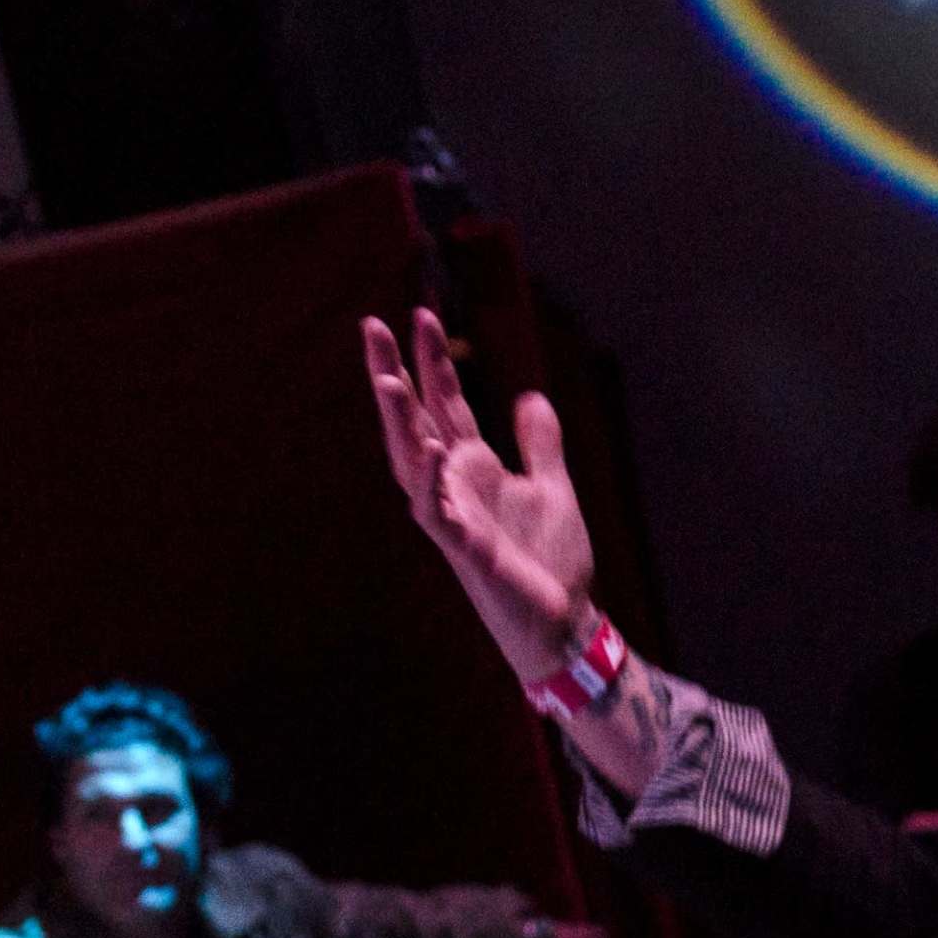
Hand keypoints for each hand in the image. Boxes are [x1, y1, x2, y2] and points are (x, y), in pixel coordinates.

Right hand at [363, 311, 601, 674]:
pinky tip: (431, 448)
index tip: (420, 315)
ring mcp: (453, 517)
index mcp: (473, 468)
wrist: (565, 622)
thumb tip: (529, 396)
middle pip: (415, 421)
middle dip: (394, 375)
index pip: (444, 404)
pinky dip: (432, 481)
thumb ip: (538, 443)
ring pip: (413, 462)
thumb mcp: (552, 486)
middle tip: (373, 326)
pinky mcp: (465, 549)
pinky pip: (437, 511)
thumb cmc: (550, 562)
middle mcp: (454, 486)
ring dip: (399, 423)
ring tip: (386, 379)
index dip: (432, 361)